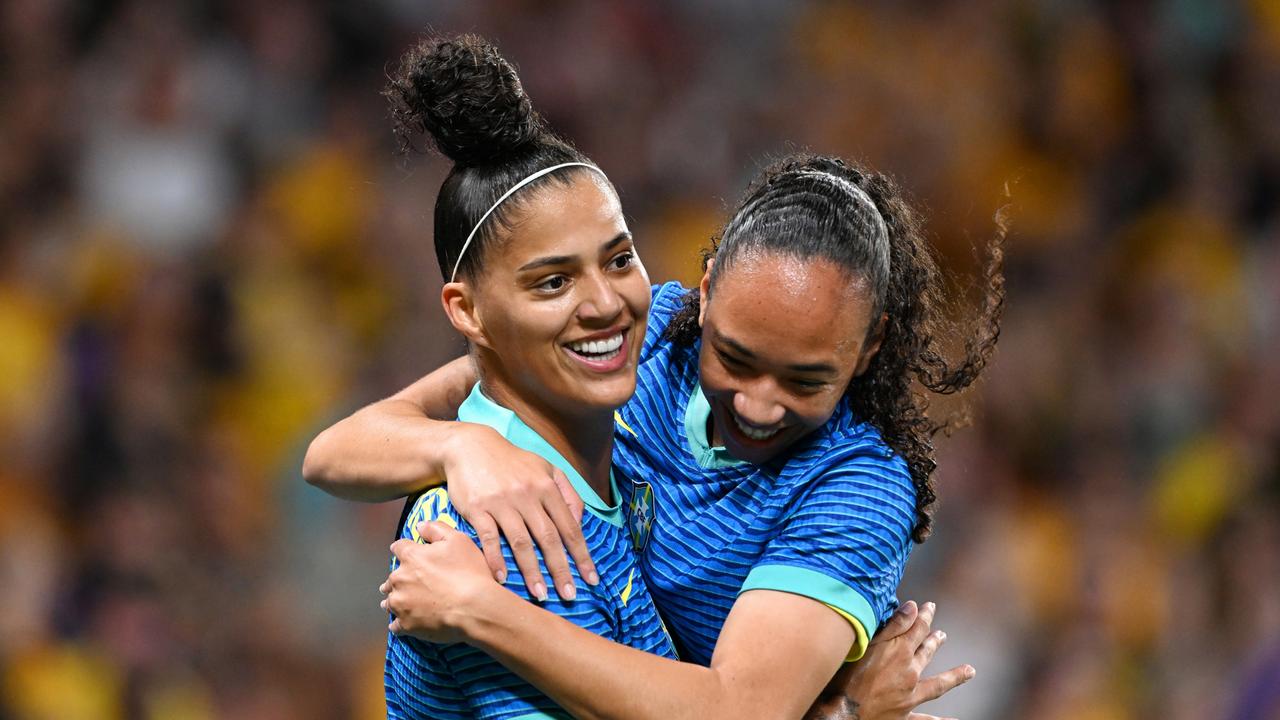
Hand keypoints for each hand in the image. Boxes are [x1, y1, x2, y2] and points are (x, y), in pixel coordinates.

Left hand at [380, 521, 502, 643]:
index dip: (405, 549)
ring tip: (405, 603)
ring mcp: (401, 604)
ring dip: (397, 600)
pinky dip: (400, 623)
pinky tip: (405, 623)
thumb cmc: (469, 572)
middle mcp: (400, 579)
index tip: (408, 553)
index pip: (398, 548)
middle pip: (392, 577)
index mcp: (411, 557)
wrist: (475, 608)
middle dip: (401, 578)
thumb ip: (436, 529)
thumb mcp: (458, 540)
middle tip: (412, 582)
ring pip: (391, 601)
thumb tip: (420, 525)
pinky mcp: (406, 625)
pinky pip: (396, 625)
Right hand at [441, 423, 598, 601]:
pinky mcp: (478, 508)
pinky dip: (496, 559)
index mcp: (548, 487)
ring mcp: (502, 502)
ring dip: (532, 571)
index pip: (570, 527)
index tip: (591, 580)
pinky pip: (489, 537)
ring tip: (540, 595)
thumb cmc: (512, 462)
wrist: (469, 447)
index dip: (581, 555)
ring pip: (521, 542)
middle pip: (549, 538)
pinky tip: (502, 579)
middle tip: (569, 596)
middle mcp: (528, 495)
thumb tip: (580, 522)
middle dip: (561, 570)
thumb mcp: (545, 468)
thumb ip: (567, 493)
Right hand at [811, 601, 974, 719]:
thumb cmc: (848, 677)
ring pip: (937, 684)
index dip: (925, 616)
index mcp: (900, 654)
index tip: (930, 606)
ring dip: (953, 676)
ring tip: (969, 671)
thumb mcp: (868, 645)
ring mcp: (909, 697)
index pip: (918, 629)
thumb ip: (893, 626)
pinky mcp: (904, 716)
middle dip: (934, 641)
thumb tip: (914, 607)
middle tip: (943, 634)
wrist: (843, 713)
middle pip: (926, 653)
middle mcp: (910, 674)